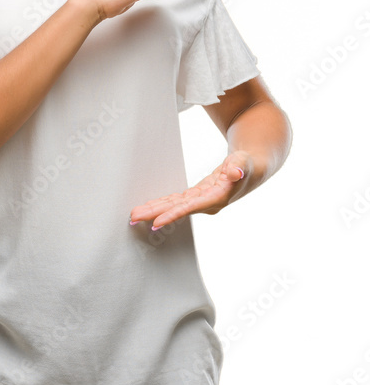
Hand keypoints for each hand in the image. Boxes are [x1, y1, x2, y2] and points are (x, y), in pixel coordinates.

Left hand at [129, 151, 252, 229]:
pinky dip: (163, 204)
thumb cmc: (247, 165)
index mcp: (217, 198)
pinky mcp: (197, 196)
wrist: (251, 169)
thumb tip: (235, 172)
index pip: (190, 207)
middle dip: (155, 214)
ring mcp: (201, 202)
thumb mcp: (244, 162)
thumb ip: (239, 167)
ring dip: (154, 210)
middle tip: (133, 218)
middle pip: (177, 210)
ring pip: (174, 207)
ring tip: (135, 215)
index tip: (156, 222)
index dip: (173, 214)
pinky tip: (150, 207)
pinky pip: (176, 202)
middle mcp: (207, 204)